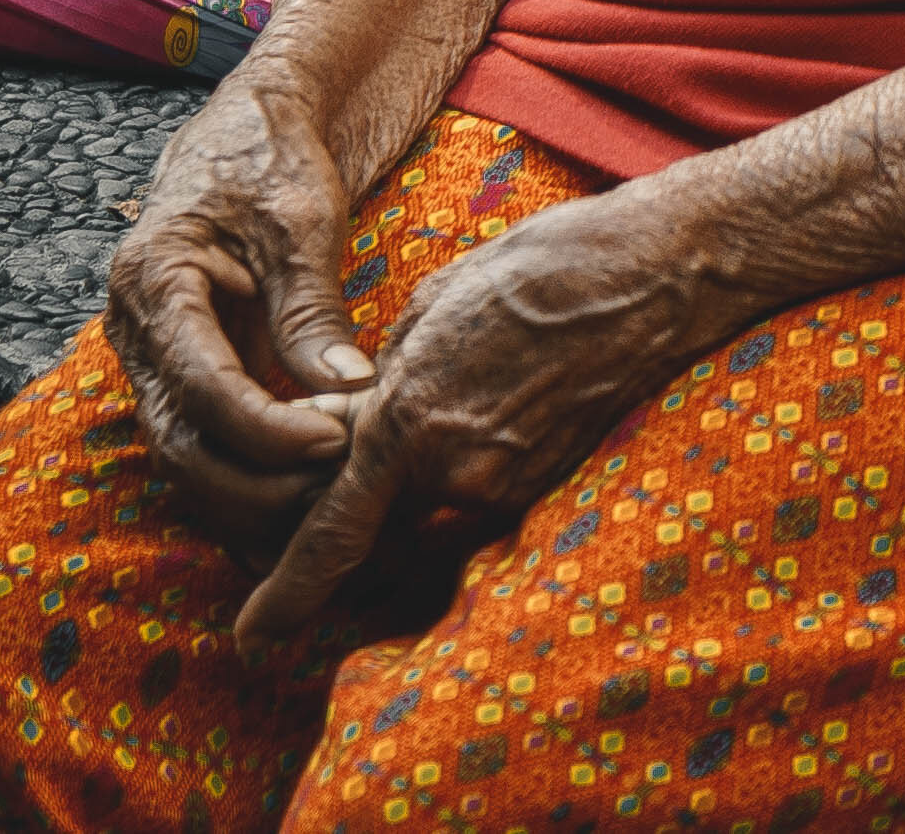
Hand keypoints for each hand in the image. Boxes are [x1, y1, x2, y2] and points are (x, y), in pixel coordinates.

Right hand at [106, 73, 380, 558]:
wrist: (247, 136)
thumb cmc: (271, 162)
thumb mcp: (298, 221)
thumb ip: (311, 307)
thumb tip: (348, 388)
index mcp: (154, 279)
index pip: (198, 382)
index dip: (262, 427)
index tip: (331, 443)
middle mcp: (136, 331)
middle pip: (179, 440)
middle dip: (256, 480)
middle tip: (334, 488)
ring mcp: (152, 361)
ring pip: (185, 457)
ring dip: (252, 494)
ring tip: (328, 499)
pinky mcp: (182, 379)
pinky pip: (203, 447)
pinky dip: (248, 480)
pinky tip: (301, 501)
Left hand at [234, 167, 724, 646]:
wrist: (652, 278)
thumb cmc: (541, 266)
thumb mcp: (436, 299)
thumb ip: (383, 373)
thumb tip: (348, 415)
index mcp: (410, 420)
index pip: (330, 535)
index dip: (285, 597)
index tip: (252, 638)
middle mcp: (456, 471)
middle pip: (375, 533)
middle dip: (346, 526)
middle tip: (331, 492)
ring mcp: (509, 486)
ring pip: (428, 517)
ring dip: (410, 495)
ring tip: (434, 420)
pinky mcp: (548, 485)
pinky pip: (480, 502)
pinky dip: (463, 476)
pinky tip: (486, 411)